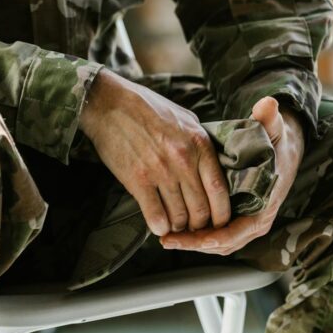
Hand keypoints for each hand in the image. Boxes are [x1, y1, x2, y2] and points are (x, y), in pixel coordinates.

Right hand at [79, 70, 230, 234]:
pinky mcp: (138, 180)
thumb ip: (201, 143)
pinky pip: (155, 215)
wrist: (110, 104)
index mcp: (199, 144)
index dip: (222, 213)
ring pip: (179, 216)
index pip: (219, 190)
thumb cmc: (148, 109)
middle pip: (201, 209)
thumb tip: (215, 164)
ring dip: (178, 227)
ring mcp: (160, 171)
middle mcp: (183, 160)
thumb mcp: (185, 119)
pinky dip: (159, 226)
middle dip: (200, 225)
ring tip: (175, 226)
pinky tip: (159, 226)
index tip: (219, 221)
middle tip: (195, 227)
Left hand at [160, 97, 303, 255]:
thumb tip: (267, 105)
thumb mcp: (274, 129)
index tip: (190, 237)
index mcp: (265, 204)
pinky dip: (198, 237)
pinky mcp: (237, 220)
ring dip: (193, 242)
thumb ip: (269, 119)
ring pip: (217, 243)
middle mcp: (257, 219)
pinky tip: (176, 231)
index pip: (237, 232)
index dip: (213, 237)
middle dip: (195, 243)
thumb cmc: (276, 140)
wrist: (284, 148)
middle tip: (168, 239)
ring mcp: (247, 222)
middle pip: (222, 243)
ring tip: (166, 237)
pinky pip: (216, 236)